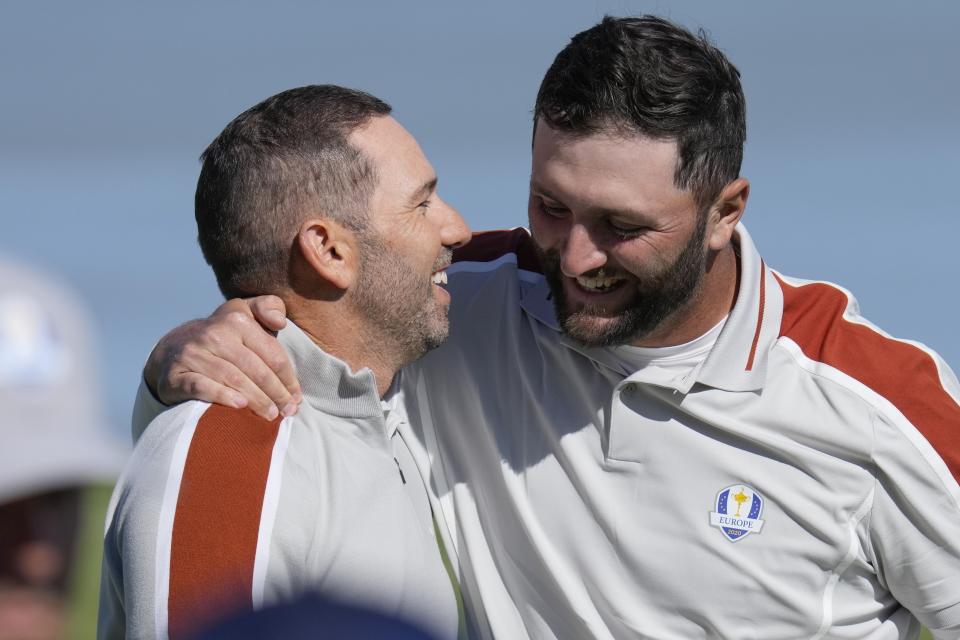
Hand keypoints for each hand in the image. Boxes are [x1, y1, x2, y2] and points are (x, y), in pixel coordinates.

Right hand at [144, 296, 300, 419]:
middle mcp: (214, 333)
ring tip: (271, 415)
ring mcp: (193, 354)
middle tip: (288, 412)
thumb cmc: (223, 337)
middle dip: (276, 393)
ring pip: (233, 379)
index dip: (288, 378)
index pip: (272, 353)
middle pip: (255, 369)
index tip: (296, 397)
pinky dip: (223, 396)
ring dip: (257, 400)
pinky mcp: (176, 374)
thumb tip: (280, 322)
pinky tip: (240, 406)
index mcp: (236, 319)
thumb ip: (268, 307)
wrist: (174, 350)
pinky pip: (202, 386)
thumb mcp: (244, 313)